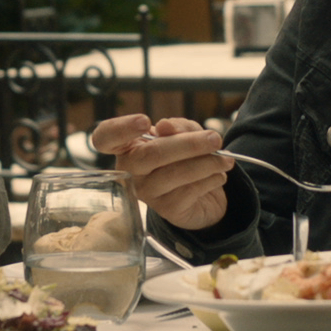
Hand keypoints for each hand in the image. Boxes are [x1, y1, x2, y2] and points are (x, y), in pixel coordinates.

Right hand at [94, 114, 233, 232]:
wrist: (203, 194)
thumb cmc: (184, 157)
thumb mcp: (184, 134)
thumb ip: (177, 127)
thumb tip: (165, 126)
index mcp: (127, 146)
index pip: (105, 137)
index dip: (120, 128)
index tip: (145, 120)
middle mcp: (129, 170)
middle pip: (150, 155)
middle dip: (187, 144)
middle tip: (215, 139)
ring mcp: (146, 192)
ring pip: (174, 173)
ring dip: (206, 163)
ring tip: (225, 159)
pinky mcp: (166, 209)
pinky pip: (189, 190)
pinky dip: (210, 179)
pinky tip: (218, 176)